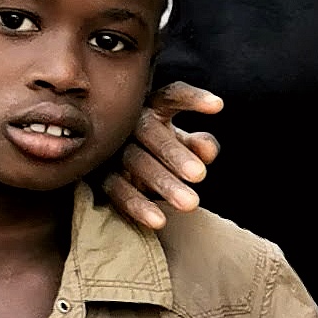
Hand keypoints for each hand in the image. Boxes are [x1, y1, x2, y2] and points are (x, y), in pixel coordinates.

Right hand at [100, 83, 223, 231]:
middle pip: (150, 132)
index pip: (172, 96)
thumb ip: (199, 145)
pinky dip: (138, 206)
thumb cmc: (160, 151)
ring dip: (163, 183)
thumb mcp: (183, 145)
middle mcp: (128, 124)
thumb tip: (208, 150)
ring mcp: (111, 149)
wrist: (118, 170)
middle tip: (200, 175)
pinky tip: (159, 221)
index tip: (218, 106)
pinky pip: (116, 190)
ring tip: (192, 204)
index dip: (193, 99)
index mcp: (153, 108)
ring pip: (135, 162)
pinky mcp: (98, 176)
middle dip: (175, 154)